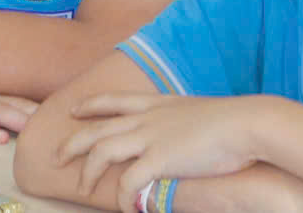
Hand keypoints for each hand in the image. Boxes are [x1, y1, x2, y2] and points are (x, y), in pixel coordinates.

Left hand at [59, 91, 268, 204]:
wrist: (246, 124)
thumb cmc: (232, 121)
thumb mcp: (198, 112)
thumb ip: (182, 121)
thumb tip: (182, 135)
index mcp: (156, 104)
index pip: (114, 101)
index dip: (91, 105)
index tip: (75, 110)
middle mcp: (147, 118)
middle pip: (96, 128)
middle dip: (72, 142)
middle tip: (55, 156)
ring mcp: (150, 138)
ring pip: (101, 153)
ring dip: (88, 173)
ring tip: (81, 188)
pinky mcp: (159, 160)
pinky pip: (129, 182)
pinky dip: (123, 198)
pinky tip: (126, 208)